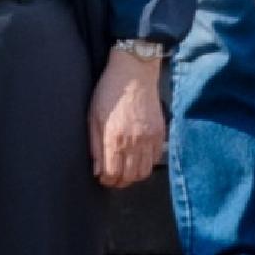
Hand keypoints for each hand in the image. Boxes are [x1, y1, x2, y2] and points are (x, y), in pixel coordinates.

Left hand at [88, 46, 168, 190]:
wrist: (134, 72)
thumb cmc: (109, 91)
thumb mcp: (94, 117)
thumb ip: (95, 146)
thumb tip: (97, 170)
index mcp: (114, 138)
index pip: (112, 174)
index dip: (106, 180)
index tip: (102, 177)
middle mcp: (134, 142)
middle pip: (129, 178)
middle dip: (119, 182)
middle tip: (113, 177)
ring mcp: (150, 138)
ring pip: (144, 172)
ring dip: (134, 176)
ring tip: (125, 169)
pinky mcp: (160, 133)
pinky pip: (155, 159)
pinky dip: (146, 163)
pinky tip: (138, 157)